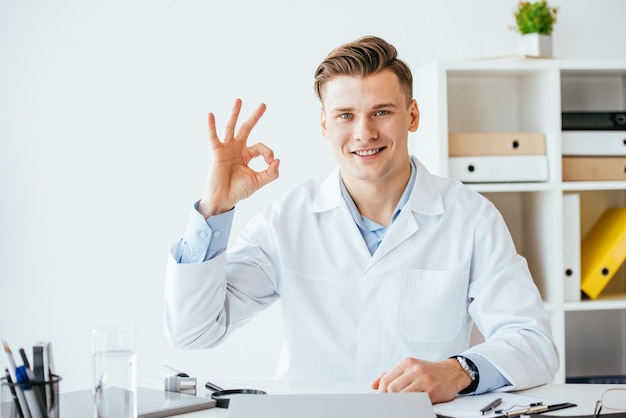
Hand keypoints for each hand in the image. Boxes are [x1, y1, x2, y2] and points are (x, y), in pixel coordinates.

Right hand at [198, 98, 279, 217]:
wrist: (224, 199)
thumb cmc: (239, 190)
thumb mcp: (259, 181)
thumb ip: (271, 173)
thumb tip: (278, 160)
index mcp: (247, 155)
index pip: (261, 147)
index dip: (268, 153)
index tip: (270, 163)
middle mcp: (237, 149)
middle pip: (247, 128)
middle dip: (255, 117)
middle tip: (263, 104)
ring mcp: (226, 149)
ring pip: (231, 128)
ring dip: (235, 114)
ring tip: (239, 100)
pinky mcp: (217, 153)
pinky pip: (213, 137)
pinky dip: (211, 127)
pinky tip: (210, 115)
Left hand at [371, 358, 470, 403]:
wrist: (452, 372)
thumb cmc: (428, 371)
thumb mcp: (409, 368)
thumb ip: (391, 375)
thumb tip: (373, 385)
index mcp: (406, 363)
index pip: (386, 379)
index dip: (381, 392)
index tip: (382, 398)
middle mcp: (414, 369)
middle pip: (391, 388)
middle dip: (388, 398)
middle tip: (390, 404)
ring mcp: (424, 380)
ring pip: (402, 395)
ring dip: (399, 403)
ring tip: (401, 405)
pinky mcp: (432, 391)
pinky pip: (416, 401)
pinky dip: (411, 405)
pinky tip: (412, 405)